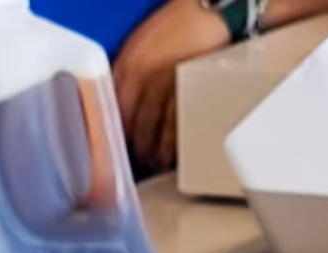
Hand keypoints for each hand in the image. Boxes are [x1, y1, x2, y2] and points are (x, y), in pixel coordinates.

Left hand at [111, 0, 231, 173]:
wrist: (214, 9)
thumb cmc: (181, 24)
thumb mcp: (143, 43)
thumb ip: (128, 71)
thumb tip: (119, 100)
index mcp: (129, 63)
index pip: (114, 106)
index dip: (115, 129)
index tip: (117, 143)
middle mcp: (143, 74)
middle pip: (131, 120)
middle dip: (133, 145)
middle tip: (137, 159)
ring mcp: (166, 83)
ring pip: (152, 127)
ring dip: (152, 150)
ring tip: (155, 161)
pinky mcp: (188, 89)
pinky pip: (176, 124)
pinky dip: (172, 144)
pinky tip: (171, 153)